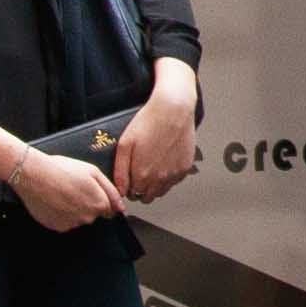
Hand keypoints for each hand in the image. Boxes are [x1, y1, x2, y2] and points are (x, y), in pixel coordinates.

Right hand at [3, 144, 124, 234]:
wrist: (34, 174)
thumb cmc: (62, 169)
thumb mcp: (92, 171)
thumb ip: (111, 191)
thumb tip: (120, 207)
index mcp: (99, 203)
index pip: (108, 208)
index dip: (98, 197)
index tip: (86, 189)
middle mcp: (87, 218)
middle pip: (93, 214)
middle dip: (86, 203)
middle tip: (72, 188)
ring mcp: (71, 224)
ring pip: (78, 218)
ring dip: (73, 209)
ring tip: (61, 193)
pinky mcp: (56, 227)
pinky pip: (64, 222)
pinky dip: (60, 214)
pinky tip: (54, 201)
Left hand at [112, 61, 200, 198]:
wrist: (173, 109)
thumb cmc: (149, 122)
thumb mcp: (125, 144)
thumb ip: (120, 171)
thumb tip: (120, 190)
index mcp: (142, 174)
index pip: (132, 194)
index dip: (129, 186)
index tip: (130, 178)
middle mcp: (159, 178)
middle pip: (147, 196)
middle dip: (142, 189)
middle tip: (140, 173)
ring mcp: (174, 174)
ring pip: (162, 191)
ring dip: (155, 185)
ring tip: (152, 167)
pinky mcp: (185, 167)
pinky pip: (174, 181)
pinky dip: (169, 177)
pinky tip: (164, 162)